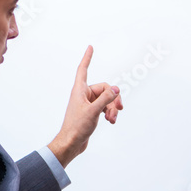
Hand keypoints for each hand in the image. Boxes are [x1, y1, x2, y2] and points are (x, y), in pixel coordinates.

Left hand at [48, 45, 122, 167]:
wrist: (71, 143)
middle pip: (104, 88)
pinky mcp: (91, 112)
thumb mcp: (93, 111)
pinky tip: (111, 121)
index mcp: (80, 90)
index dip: (87, 58)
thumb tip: (116, 89)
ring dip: (112, 108)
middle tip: (118, 109)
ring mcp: (88, 104)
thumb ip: (106, 99)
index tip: (90, 47)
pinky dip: (110, 113)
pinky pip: (105, 107)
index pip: (83, 69)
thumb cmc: (77, 127)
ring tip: (112, 119)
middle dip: (113, 99)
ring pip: (106, 99)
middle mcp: (83, 95)